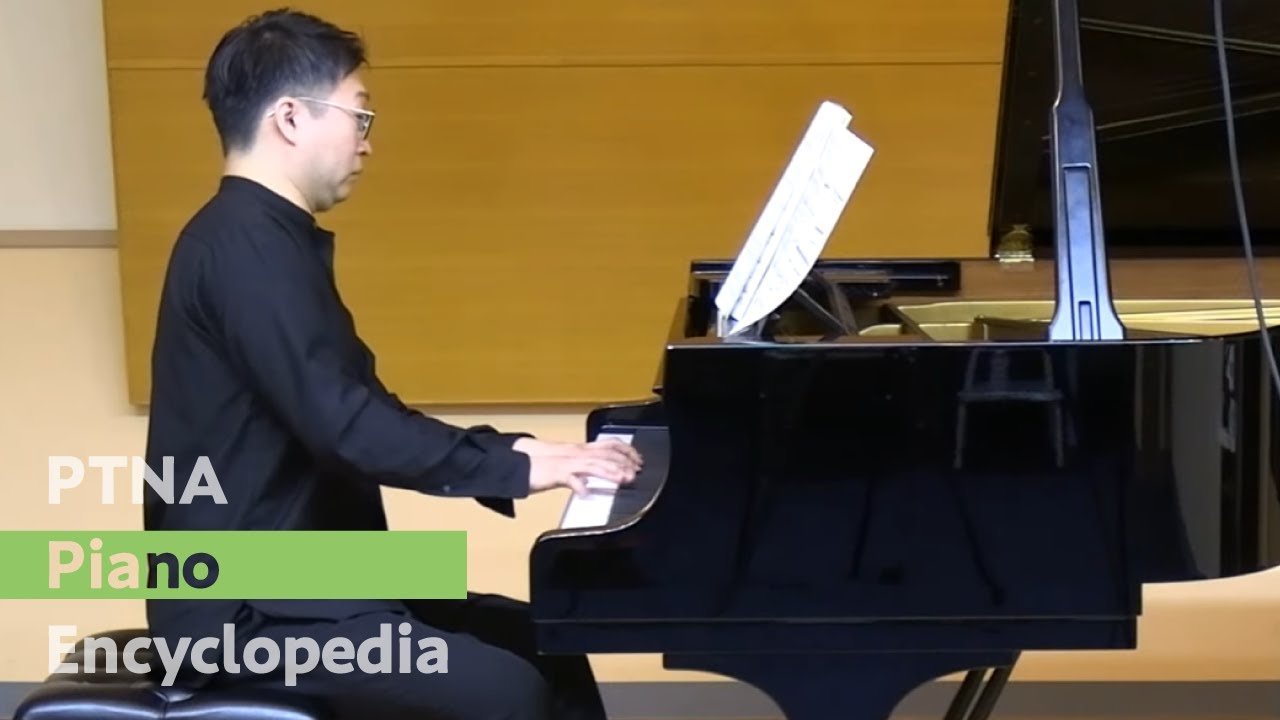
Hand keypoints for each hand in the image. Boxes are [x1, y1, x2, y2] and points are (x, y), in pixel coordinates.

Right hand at [515, 438, 643, 496]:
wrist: (518, 464)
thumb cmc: (541, 465)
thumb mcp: (567, 465)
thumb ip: (582, 470)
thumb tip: (594, 479)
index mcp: (580, 450)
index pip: (609, 445)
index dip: (626, 451)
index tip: (638, 460)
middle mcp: (576, 453)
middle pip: (605, 453)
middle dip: (623, 462)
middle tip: (636, 472)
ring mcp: (566, 462)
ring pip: (592, 464)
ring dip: (609, 471)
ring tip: (622, 479)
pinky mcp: (555, 473)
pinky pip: (569, 478)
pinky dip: (578, 485)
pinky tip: (585, 493)